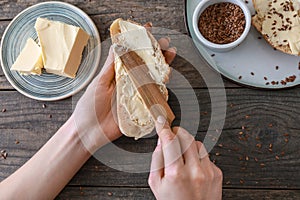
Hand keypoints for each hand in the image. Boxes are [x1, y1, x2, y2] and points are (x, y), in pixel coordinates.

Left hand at [72, 22, 175, 152]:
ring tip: (169, 58)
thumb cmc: (89, 107)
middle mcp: (128, 82)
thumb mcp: (99, 83)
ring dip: (162, 67)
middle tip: (165, 44)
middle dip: (157, 53)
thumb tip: (117, 46)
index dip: (140, 41)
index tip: (148, 30)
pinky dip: (161, 89)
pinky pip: (153, 97)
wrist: (90, 132)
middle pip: (146, 65)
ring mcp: (135, 94)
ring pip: (152, 78)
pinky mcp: (140, 108)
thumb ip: (111, 66)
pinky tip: (165, 80)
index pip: (131, 54)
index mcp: (118, 73)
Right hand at [148, 117, 222, 199]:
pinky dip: (198, 157)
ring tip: (182, 156)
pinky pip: (206, 156)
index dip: (164, 128)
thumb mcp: (156, 185)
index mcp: (175, 173)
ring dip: (188, 145)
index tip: (161, 121)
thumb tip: (161, 142)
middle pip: (186, 137)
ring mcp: (208, 172)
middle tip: (172, 135)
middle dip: (177, 132)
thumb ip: (157, 160)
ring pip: (198, 144)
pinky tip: (193, 167)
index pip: (170, 141)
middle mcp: (194, 170)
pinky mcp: (217, 173)